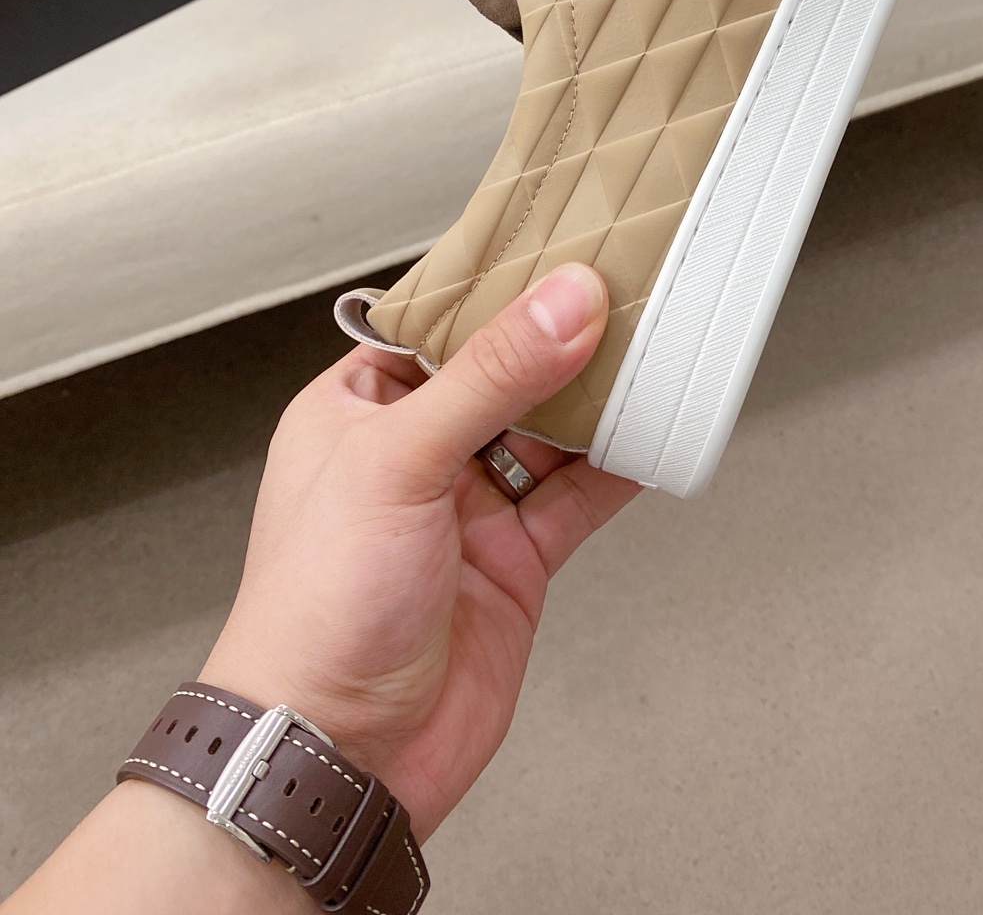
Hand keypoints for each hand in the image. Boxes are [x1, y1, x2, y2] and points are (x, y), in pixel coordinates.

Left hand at [201, 262, 638, 841]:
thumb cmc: (314, 613)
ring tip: (651, 346)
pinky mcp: (514, 562)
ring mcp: (467, 509)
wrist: (337, 753)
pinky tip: (651, 432)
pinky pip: (577, 497)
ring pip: (549, 431)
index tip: (566, 246)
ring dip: (598, 397)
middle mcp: (414, 453)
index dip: (503, 287)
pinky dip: (618, 467)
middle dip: (563, 338)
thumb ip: (490, 377)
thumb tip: (562, 304)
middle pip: (506, 373)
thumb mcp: (398, 461)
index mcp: (357, 409)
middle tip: (627, 287)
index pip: (441, 324)